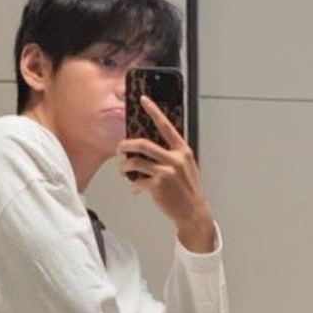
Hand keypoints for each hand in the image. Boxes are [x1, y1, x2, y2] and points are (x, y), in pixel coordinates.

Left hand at [118, 96, 215, 246]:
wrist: (193, 212)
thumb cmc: (187, 190)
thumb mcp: (185, 167)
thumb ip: (171, 155)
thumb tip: (148, 149)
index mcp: (182, 150)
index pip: (166, 125)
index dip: (153, 110)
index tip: (143, 99)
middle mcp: (174, 159)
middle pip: (143, 144)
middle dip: (126, 145)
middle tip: (119, 148)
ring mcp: (166, 173)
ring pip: (136, 162)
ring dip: (124, 165)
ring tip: (122, 168)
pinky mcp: (157, 187)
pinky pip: (137, 180)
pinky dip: (133, 182)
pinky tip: (134, 185)